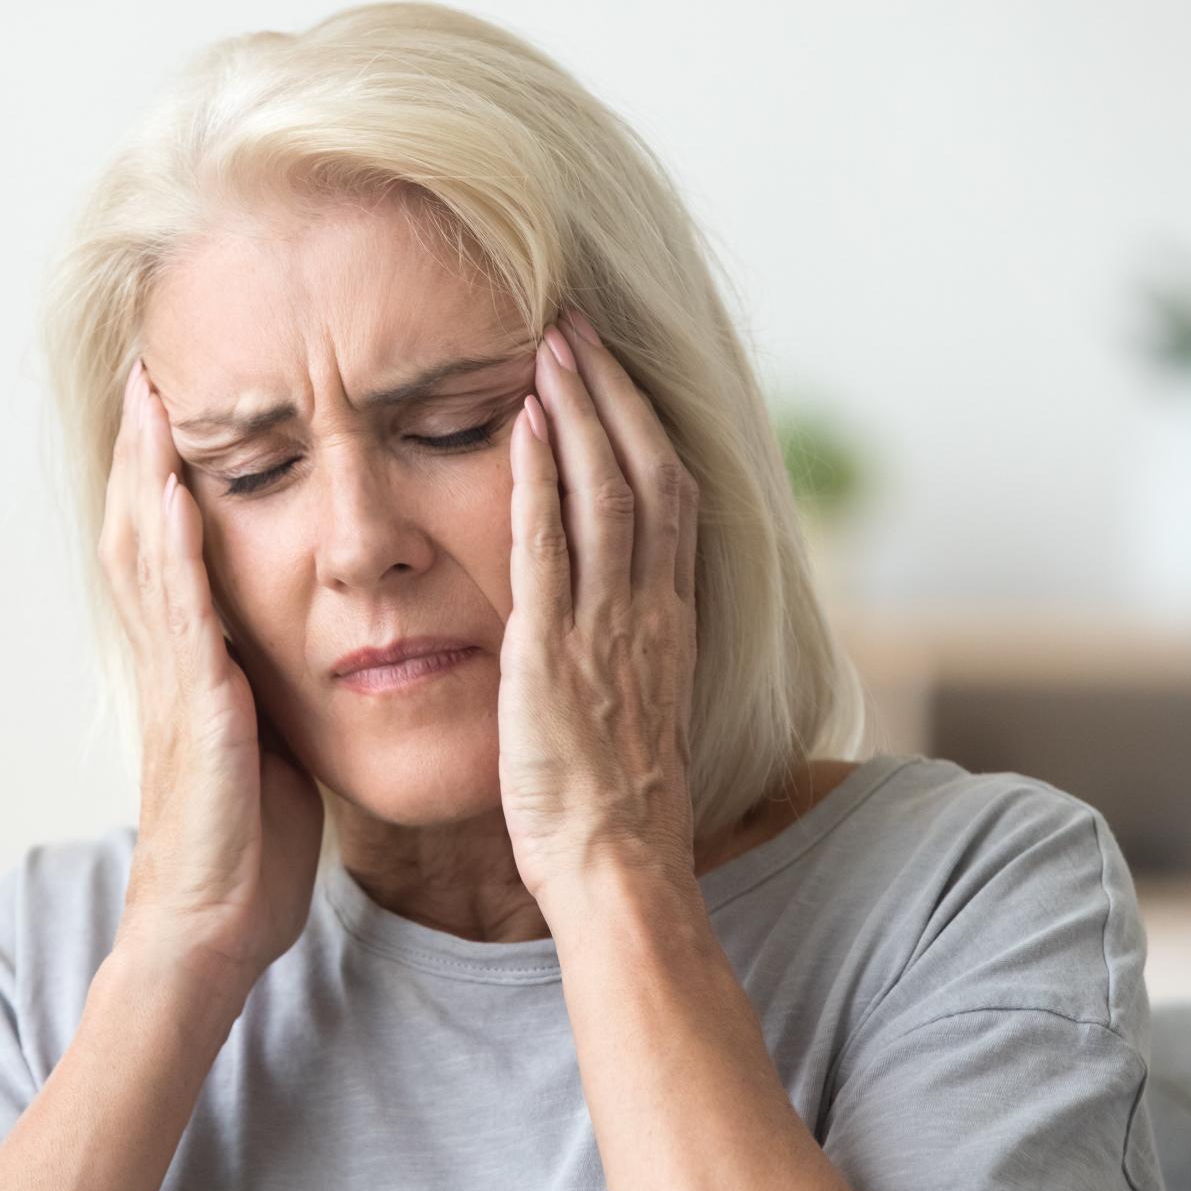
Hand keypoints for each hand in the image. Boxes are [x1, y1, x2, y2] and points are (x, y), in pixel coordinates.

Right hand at [96, 359, 324, 987]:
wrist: (212, 923)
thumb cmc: (245, 844)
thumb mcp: (262, 744)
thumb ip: (263, 687)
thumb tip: (292, 652)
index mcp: (193, 665)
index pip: (168, 550)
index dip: (164, 477)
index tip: (174, 409)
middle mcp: (171, 659)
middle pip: (139, 531)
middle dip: (142, 451)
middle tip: (147, 372)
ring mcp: (176, 678)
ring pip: (147, 554)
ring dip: (146, 472)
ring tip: (151, 398)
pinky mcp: (197, 706)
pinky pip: (181, 610)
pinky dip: (172, 545)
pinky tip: (175, 490)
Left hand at [498, 307, 700, 905]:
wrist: (617, 864)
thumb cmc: (619, 803)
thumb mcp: (639, 706)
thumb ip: (629, 646)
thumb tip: (615, 610)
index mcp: (671, 618)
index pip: (671, 494)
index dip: (643, 424)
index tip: (613, 372)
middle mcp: (650, 608)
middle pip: (647, 470)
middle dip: (612, 392)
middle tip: (579, 326)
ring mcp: (606, 626)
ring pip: (606, 491)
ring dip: (577, 412)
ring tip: (551, 346)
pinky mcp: (553, 652)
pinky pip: (548, 547)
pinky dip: (537, 479)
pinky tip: (519, 425)